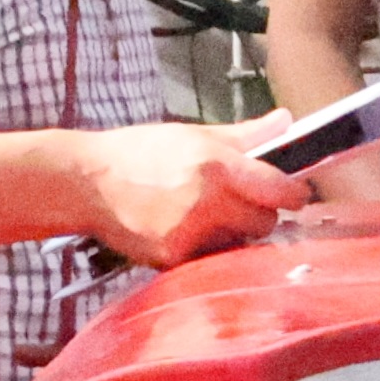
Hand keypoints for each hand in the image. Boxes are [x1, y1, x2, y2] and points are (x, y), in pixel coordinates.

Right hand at [75, 122, 302, 265]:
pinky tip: (183, 232)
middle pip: (266, 222)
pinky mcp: (172, 258)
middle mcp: (208, 200)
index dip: (293, 194)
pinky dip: (205, 250)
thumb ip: (245, 134)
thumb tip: (286, 120)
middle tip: (237, 204)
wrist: (86, 181)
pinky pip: (209, 259)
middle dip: (259, 214)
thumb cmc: (139, 152)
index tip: (293, 194)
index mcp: (217, 164)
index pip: (279, 189)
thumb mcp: (193, 134)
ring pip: (239, 244)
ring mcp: (190, 233)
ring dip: (233, 235)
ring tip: (205, 217)